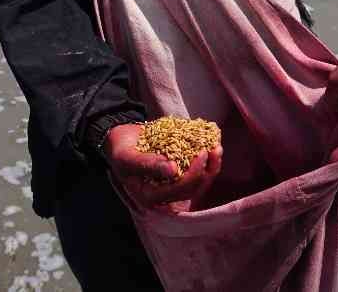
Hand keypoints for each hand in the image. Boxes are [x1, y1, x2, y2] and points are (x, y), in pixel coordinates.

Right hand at [104, 123, 222, 210]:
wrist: (120, 140)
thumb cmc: (120, 150)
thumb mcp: (127, 157)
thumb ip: (147, 164)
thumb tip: (173, 170)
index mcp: (150, 196)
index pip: (177, 191)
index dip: (192, 175)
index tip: (200, 153)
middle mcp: (163, 195)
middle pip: (192, 189)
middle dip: (206, 171)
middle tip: (212, 149)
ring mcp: (173, 185)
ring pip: (198, 183)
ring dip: (211, 168)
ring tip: (217, 148)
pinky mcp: (179, 174)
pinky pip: (197, 172)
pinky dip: (207, 161)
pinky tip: (213, 145)